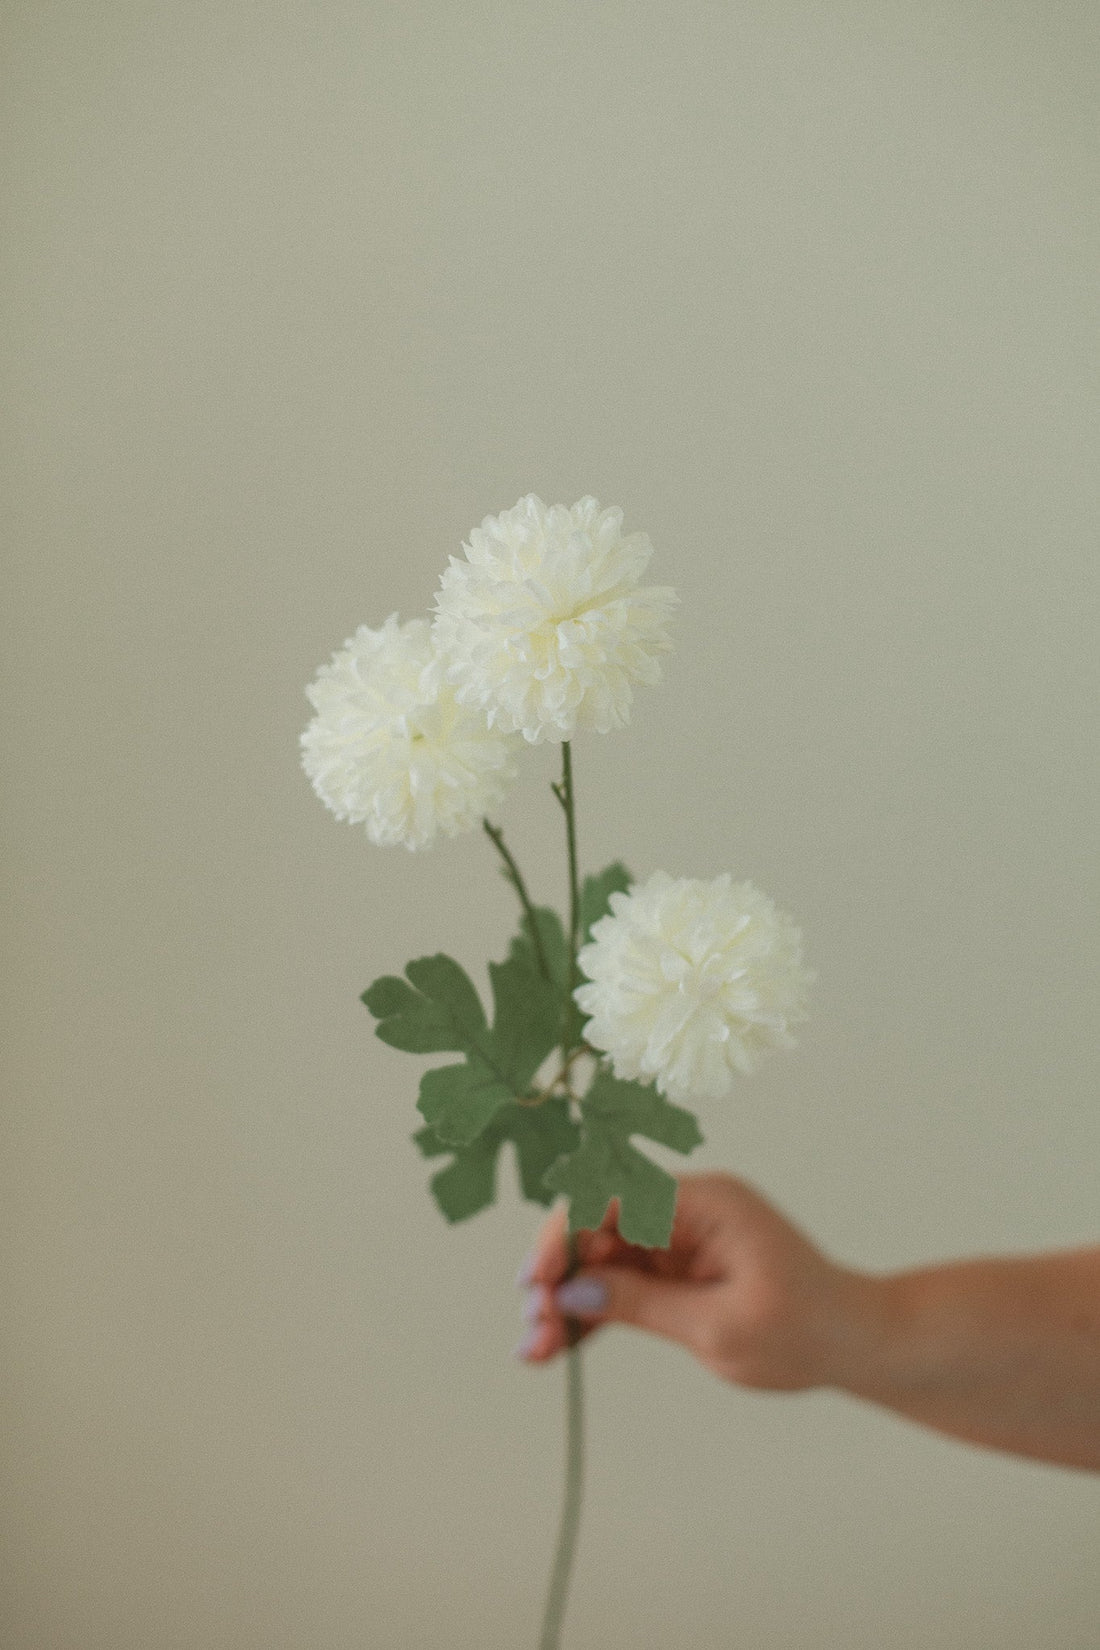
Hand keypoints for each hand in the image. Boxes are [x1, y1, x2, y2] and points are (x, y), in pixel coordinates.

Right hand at [516, 1172, 863, 1390]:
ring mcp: (679, 1242)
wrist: (855, 1343)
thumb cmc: (804, 1331)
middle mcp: (685, 1212)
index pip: (613, 1199)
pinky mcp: (677, 1272)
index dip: (565, 1235)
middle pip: (598, 1229)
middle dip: (559, 1276)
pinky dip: (591, 1313)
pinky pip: (621, 1285)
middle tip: (532, 1330)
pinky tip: (558, 1347)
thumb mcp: (720, 1327)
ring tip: (534, 1351)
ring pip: (601, 1260)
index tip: (538, 1283)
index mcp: (704, 1203)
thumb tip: (574, 1289)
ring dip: (567, 1301)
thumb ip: (643, 1304)